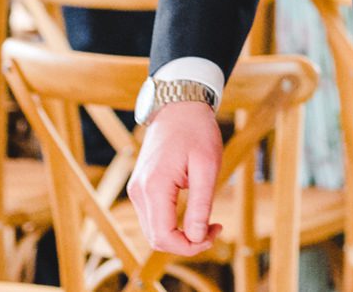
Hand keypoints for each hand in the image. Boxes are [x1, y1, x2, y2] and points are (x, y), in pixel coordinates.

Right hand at [129, 101, 223, 256]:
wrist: (179, 107)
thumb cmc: (197, 132)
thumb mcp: (208, 167)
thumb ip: (201, 204)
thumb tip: (198, 237)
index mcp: (154, 187)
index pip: (163, 236)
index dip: (189, 246)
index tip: (215, 233)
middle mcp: (138, 192)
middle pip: (156, 238)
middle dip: (187, 243)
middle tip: (215, 230)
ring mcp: (136, 190)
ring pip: (153, 230)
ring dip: (180, 235)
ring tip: (209, 223)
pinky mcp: (140, 188)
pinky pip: (153, 218)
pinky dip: (172, 225)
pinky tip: (193, 216)